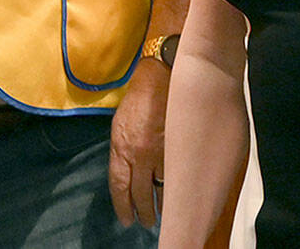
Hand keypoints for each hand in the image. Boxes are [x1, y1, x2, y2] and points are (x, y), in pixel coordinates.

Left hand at [108, 59, 168, 228]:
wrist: (162, 77)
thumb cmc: (139, 98)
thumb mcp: (120, 125)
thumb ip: (122, 150)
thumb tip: (126, 173)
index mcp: (122, 146)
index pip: (119, 186)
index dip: (122, 206)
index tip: (126, 219)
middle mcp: (140, 154)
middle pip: (140, 193)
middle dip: (142, 211)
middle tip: (145, 222)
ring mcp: (162, 152)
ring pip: (161, 189)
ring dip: (161, 205)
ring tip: (160, 215)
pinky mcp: (180, 148)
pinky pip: (177, 176)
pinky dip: (176, 188)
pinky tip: (176, 196)